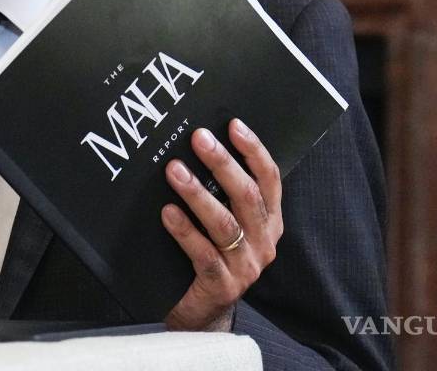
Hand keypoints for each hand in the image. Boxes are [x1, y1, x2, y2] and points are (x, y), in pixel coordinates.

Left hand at [161, 119, 283, 331]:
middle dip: (222, 163)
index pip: (269, 179)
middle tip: (198, 138)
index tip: (233, 125)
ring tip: (174, 170)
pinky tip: (167, 213)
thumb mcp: (222, 220)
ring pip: (225, 223)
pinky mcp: (222, 286)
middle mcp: (263, 242)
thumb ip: (220, 191)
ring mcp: (245, 266)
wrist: (201, 310)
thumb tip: (198, 143)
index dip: (254, 151)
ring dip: (198, 193)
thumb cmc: (209, 253)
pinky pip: (204, 254)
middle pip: (247, 195)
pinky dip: (185, 231)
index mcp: (269, 221)